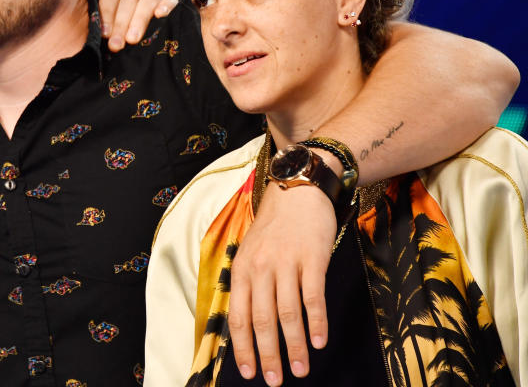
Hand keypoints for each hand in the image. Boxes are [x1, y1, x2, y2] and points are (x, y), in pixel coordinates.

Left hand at [95, 0, 178, 51]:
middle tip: (117, 45)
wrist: (131, 41)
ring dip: (139, 20)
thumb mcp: (100, 31)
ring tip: (133, 39)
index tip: (105, 34)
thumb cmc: (113, 37)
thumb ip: (94, 27)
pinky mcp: (168, 3)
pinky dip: (165, 5)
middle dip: (121, 22)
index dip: (107, 11)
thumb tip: (81, 34)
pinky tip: (159, 16)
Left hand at [227, 182, 335, 385]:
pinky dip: (316, 322)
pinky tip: (320, 341)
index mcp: (242, 270)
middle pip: (262, 320)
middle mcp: (260, 268)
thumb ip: (248, 285)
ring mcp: (287, 263)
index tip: (248, 372)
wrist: (297, 191)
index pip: (238, 316)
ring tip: (301, 370)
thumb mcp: (250, 252)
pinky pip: (313, 296)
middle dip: (268, 355)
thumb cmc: (273, 228)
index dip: (243, 347)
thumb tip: (246, 326)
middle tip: (275, 381)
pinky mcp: (312, 258)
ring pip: (288, 313)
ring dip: (295, 346)